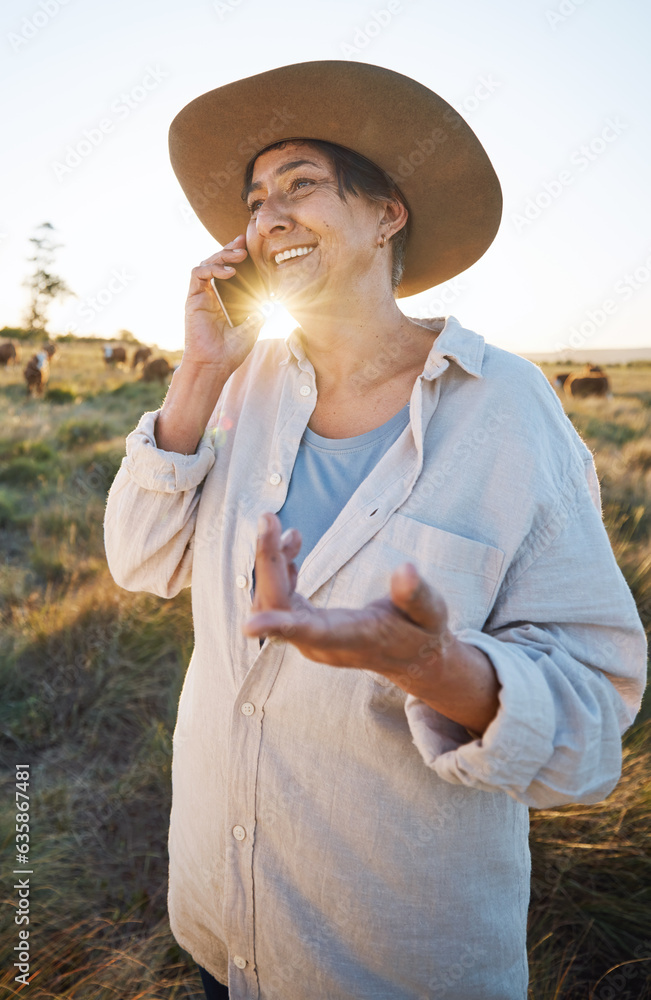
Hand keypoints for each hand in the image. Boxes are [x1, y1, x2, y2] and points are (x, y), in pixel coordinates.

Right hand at [184, 234, 263, 377]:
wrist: (214, 365)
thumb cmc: (231, 350)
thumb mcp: (253, 327)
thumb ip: (259, 310)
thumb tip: (269, 299)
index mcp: (225, 299)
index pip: (230, 270)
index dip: (237, 255)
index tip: (250, 246)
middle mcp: (212, 294)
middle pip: (217, 261)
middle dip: (230, 249)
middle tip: (244, 245)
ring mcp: (201, 296)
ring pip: (206, 263)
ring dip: (222, 255)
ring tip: (239, 256)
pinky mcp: (192, 299)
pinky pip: (198, 274)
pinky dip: (212, 268)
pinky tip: (228, 271)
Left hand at [244, 513, 499, 733]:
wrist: (414, 658)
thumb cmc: (422, 633)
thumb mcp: (432, 613)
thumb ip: (417, 595)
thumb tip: (406, 569)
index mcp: (350, 638)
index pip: (309, 633)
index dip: (278, 626)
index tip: (247, 626)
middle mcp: (320, 642)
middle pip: (277, 605)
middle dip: (267, 561)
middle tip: (268, 518)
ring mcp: (308, 636)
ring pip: (271, 600)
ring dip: (271, 561)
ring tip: (290, 531)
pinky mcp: (305, 625)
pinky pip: (278, 598)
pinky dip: (278, 569)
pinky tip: (291, 549)